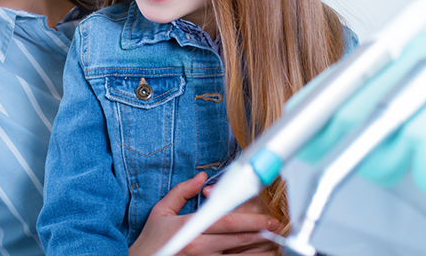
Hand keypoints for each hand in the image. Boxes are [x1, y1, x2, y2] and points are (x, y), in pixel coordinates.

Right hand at [128, 172, 282, 255]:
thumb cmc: (151, 241)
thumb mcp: (160, 212)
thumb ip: (181, 192)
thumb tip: (201, 177)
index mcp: (190, 229)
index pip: (226, 223)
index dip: (251, 221)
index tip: (267, 219)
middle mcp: (199, 248)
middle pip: (238, 241)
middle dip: (261, 234)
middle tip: (275, 229)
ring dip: (257, 251)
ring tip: (271, 245)